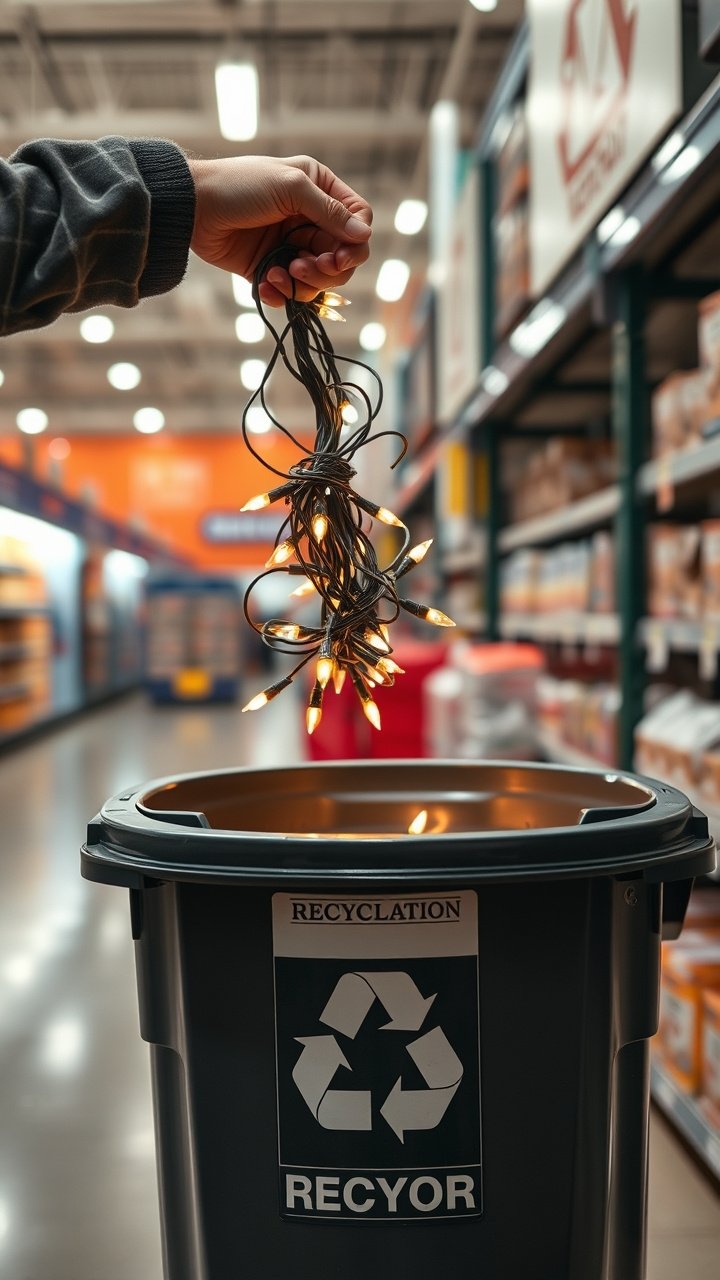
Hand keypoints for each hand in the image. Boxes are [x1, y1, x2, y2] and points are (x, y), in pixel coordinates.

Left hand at [188, 154, 371, 306]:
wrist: (194, 208)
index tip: (339, 257)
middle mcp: (310, 219)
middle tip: (303, 267)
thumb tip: (364, 235)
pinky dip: (282, 293)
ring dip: (304, 283)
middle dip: (327, 269)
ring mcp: (291, 245)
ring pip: (319, 279)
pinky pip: (290, 291)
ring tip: (280, 273)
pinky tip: (266, 283)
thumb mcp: (290, 189)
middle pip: (342, 257)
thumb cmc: (239, 186)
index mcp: (320, 190)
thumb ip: (330, 212)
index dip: (355, 244)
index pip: (358, 221)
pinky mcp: (271, 268)